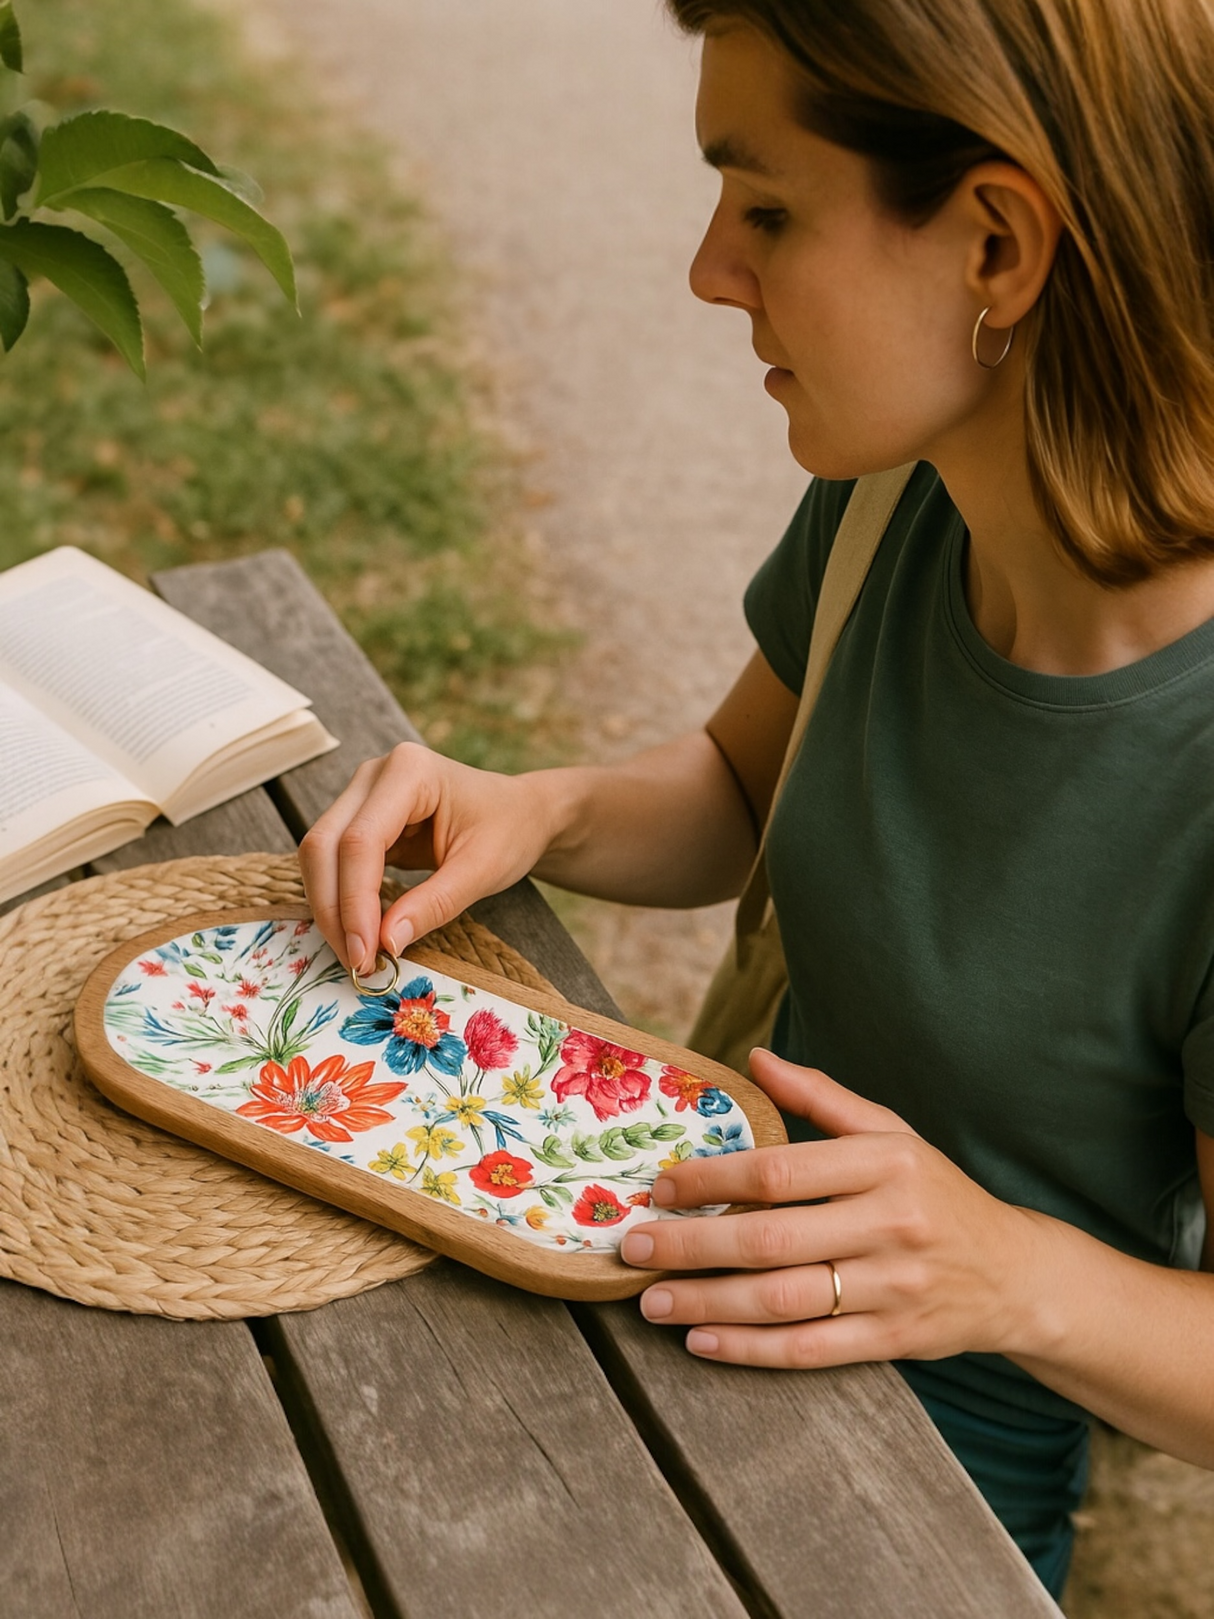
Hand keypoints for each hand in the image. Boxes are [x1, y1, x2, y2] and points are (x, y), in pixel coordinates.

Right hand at [299, 743, 555, 973]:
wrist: (521, 812)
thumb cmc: (509, 831)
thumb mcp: (482, 871)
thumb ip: (434, 904)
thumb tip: (386, 944)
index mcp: (409, 771)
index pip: (361, 841)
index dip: (356, 902)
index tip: (366, 953)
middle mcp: (375, 775)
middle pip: (325, 844)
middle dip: (334, 909)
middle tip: (356, 963)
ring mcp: (362, 793)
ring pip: (319, 853)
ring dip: (330, 908)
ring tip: (356, 955)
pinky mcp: (359, 818)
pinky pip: (333, 861)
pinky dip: (339, 900)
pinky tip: (355, 934)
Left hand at [620, 1048, 1044, 1366]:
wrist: (1015, 1273)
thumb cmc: (935, 1193)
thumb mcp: (892, 1132)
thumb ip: (821, 1097)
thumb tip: (755, 1058)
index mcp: (884, 1163)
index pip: (779, 1172)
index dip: (711, 1181)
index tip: (660, 1188)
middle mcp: (889, 1224)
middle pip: (771, 1239)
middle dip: (691, 1245)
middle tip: (633, 1246)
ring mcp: (892, 1288)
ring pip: (783, 1300)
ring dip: (707, 1302)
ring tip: (650, 1300)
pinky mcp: (893, 1340)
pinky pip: (809, 1350)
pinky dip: (750, 1349)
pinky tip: (702, 1340)